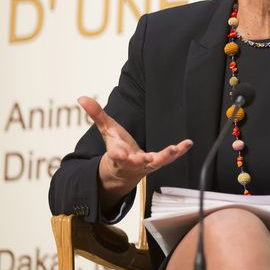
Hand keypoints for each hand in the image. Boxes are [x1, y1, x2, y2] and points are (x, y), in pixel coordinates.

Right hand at [78, 96, 192, 203]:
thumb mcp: (107, 130)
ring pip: (156, 162)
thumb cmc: (116, 147)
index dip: (117, 154)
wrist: (125, 171)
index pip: (116, 154)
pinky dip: (179, 151)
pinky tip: (188, 143)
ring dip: (165, 156)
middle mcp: (132, 162)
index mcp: (117, 154)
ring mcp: (146, 164)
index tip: (118, 153)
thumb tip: (81, 97)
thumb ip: (96, 114)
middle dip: (140, 160)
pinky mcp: (158, 163)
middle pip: (135, 162)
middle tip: (146, 157)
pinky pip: (170, 158)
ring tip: (173, 149)